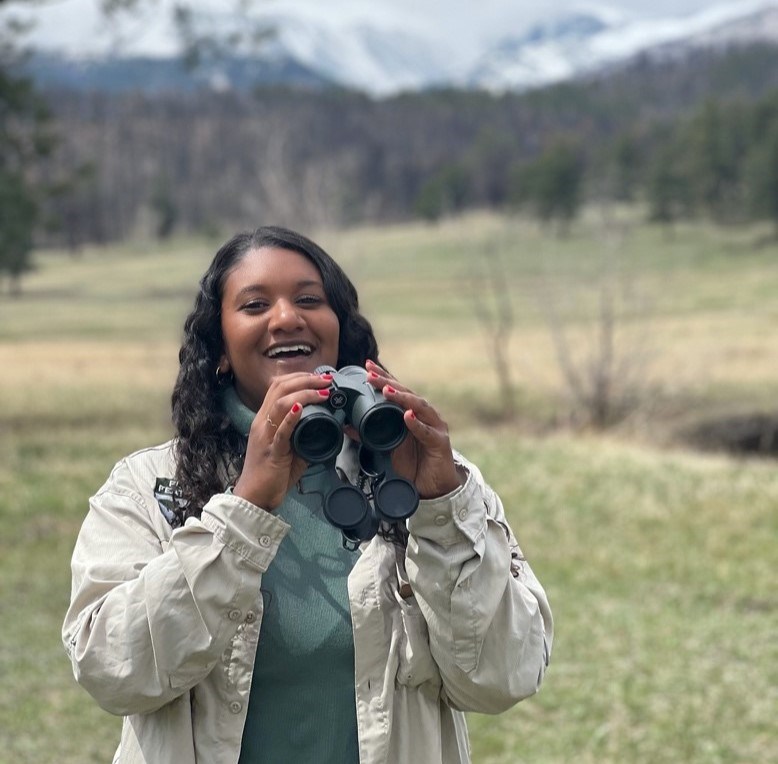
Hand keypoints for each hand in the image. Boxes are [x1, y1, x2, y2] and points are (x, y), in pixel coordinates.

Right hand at [232, 372, 332, 509]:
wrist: (255, 497)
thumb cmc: (272, 474)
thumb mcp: (290, 448)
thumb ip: (304, 435)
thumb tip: (329, 425)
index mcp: (265, 419)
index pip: (278, 386)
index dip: (300, 377)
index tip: (320, 376)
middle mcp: (262, 423)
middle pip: (280, 388)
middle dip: (306, 379)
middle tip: (327, 379)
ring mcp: (265, 436)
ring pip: (280, 404)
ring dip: (305, 394)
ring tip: (323, 392)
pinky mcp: (271, 452)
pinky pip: (281, 431)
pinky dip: (292, 418)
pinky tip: (301, 408)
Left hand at [363, 360, 463, 499]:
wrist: (434, 486)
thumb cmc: (414, 463)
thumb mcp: (388, 446)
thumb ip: (370, 435)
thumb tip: (347, 425)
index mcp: (412, 413)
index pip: (397, 390)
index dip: (384, 377)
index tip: (368, 366)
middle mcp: (424, 415)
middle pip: (406, 393)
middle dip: (388, 382)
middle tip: (372, 375)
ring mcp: (435, 426)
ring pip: (419, 406)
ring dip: (402, 397)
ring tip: (387, 390)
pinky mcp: (440, 442)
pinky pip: (427, 431)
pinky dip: (417, 424)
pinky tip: (407, 416)